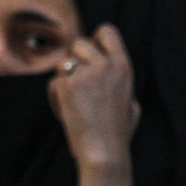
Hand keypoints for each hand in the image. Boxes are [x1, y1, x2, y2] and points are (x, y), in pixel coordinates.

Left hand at [48, 24, 139, 169]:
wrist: (104, 153)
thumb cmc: (118, 134)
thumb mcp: (131, 104)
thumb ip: (119, 82)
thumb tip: (109, 67)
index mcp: (124, 67)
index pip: (106, 32)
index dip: (96, 41)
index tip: (92, 58)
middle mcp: (106, 66)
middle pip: (79, 43)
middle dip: (75, 62)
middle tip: (79, 86)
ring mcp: (86, 74)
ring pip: (63, 63)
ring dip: (64, 80)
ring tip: (74, 103)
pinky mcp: (67, 86)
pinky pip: (54, 83)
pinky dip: (57, 98)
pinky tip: (68, 114)